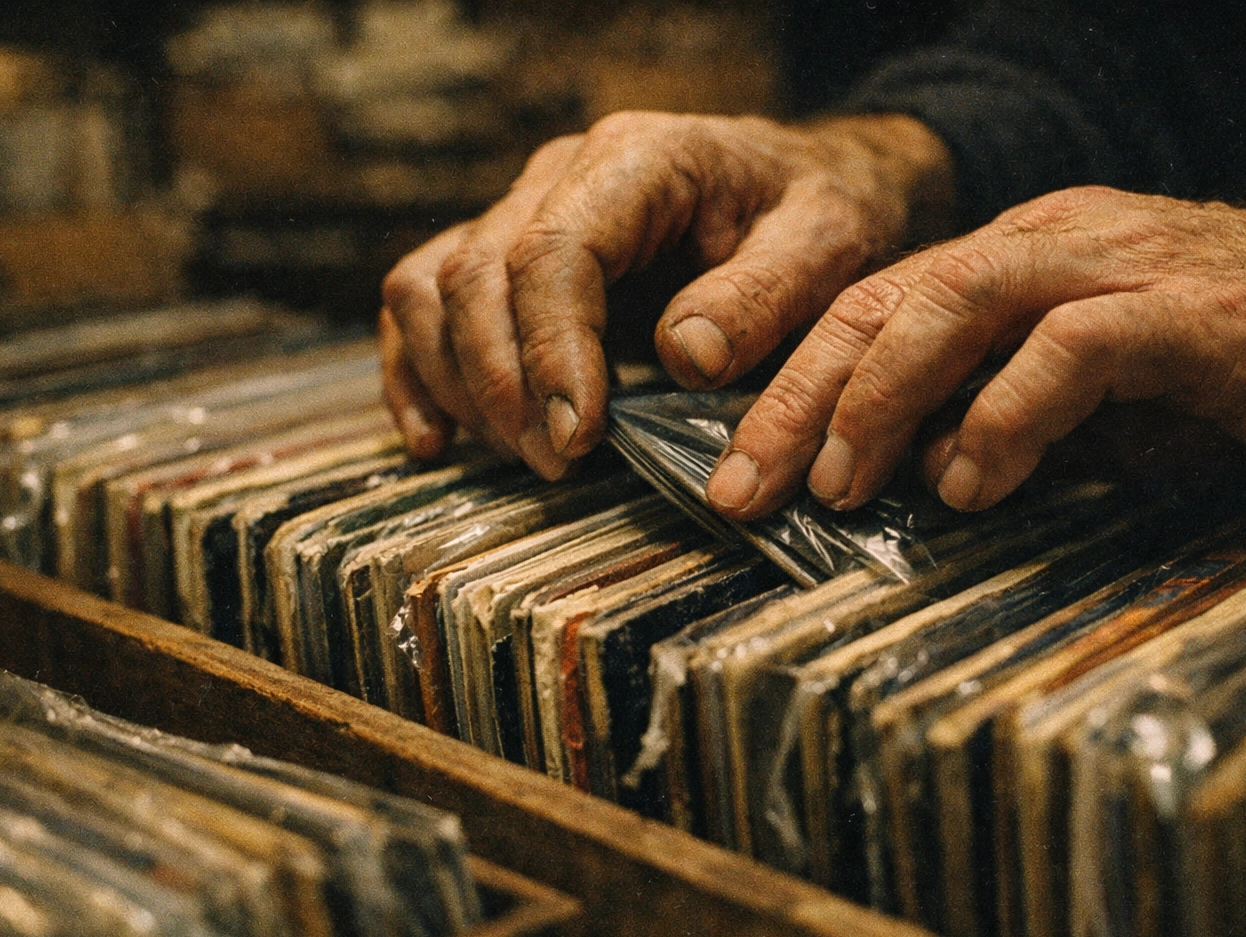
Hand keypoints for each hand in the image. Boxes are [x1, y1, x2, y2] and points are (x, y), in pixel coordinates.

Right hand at [380, 110, 952, 477]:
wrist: (811, 184)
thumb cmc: (823, 213)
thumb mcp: (829, 244)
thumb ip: (764, 296)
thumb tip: (684, 356)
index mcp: (637, 160)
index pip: (553, 251)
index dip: (549, 351)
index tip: (577, 438)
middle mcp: (560, 176)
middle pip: (477, 276)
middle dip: (504, 385)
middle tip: (559, 468)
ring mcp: (522, 211)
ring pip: (432, 290)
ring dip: (460, 385)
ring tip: (525, 459)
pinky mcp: (507, 255)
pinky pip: (420, 301)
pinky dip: (417, 372)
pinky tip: (437, 440)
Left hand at [706, 186, 1245, 515]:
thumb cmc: (1227, 372)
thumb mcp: (1089, 400)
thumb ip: (1000, 417)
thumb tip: (904, 478)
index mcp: (1015, 262)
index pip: (873, 307)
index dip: (792, 385)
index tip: (737, 471)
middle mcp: (1051, 247)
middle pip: (891, 299)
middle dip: (802, 396)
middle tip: (746, 488)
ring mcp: (1118, 266)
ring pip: (961, 300)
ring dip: (884, 396)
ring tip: (841, 483)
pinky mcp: (1187, 309)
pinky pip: (1074, 347)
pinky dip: (1008, 414)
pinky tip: (974, 482)